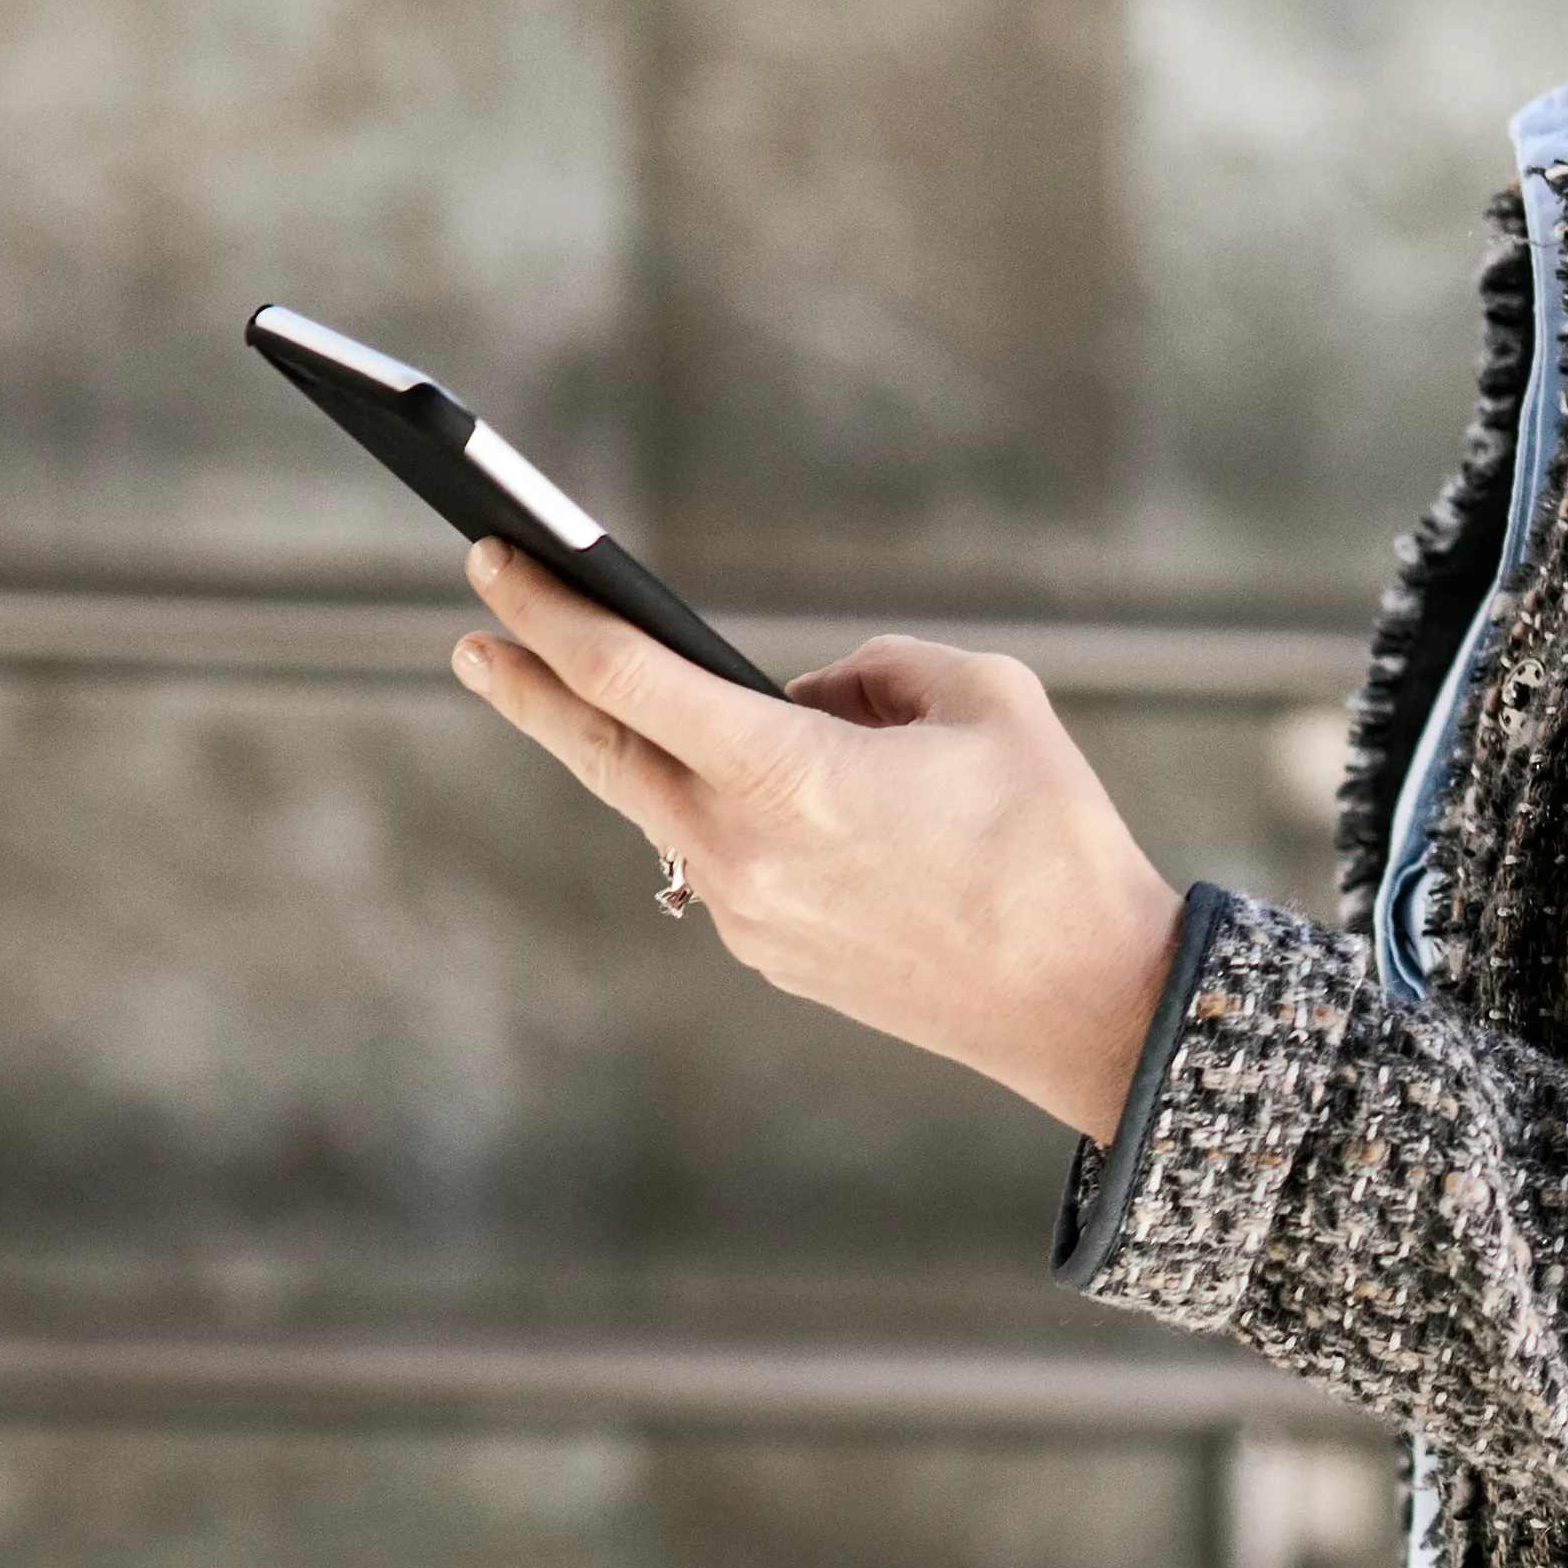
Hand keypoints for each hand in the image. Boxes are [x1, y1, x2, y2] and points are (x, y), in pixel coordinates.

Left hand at [447, 544, 1191, 1136]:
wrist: (1091, 1004)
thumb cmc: (1055, 842)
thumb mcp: (989, 699)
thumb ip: (876, 670)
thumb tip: (808, 699)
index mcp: (787, 774)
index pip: (626, 676)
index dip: (550, 609)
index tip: (494, 563)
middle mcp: (740, 851)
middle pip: (600, 753)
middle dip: (528, 687)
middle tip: (476, 639)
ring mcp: (747, 916)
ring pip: (667, 810)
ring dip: (650, 753)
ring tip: (642, 705)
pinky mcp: (772, 957)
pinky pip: (728, 862)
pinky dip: (739, 815)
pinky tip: (794, 803)